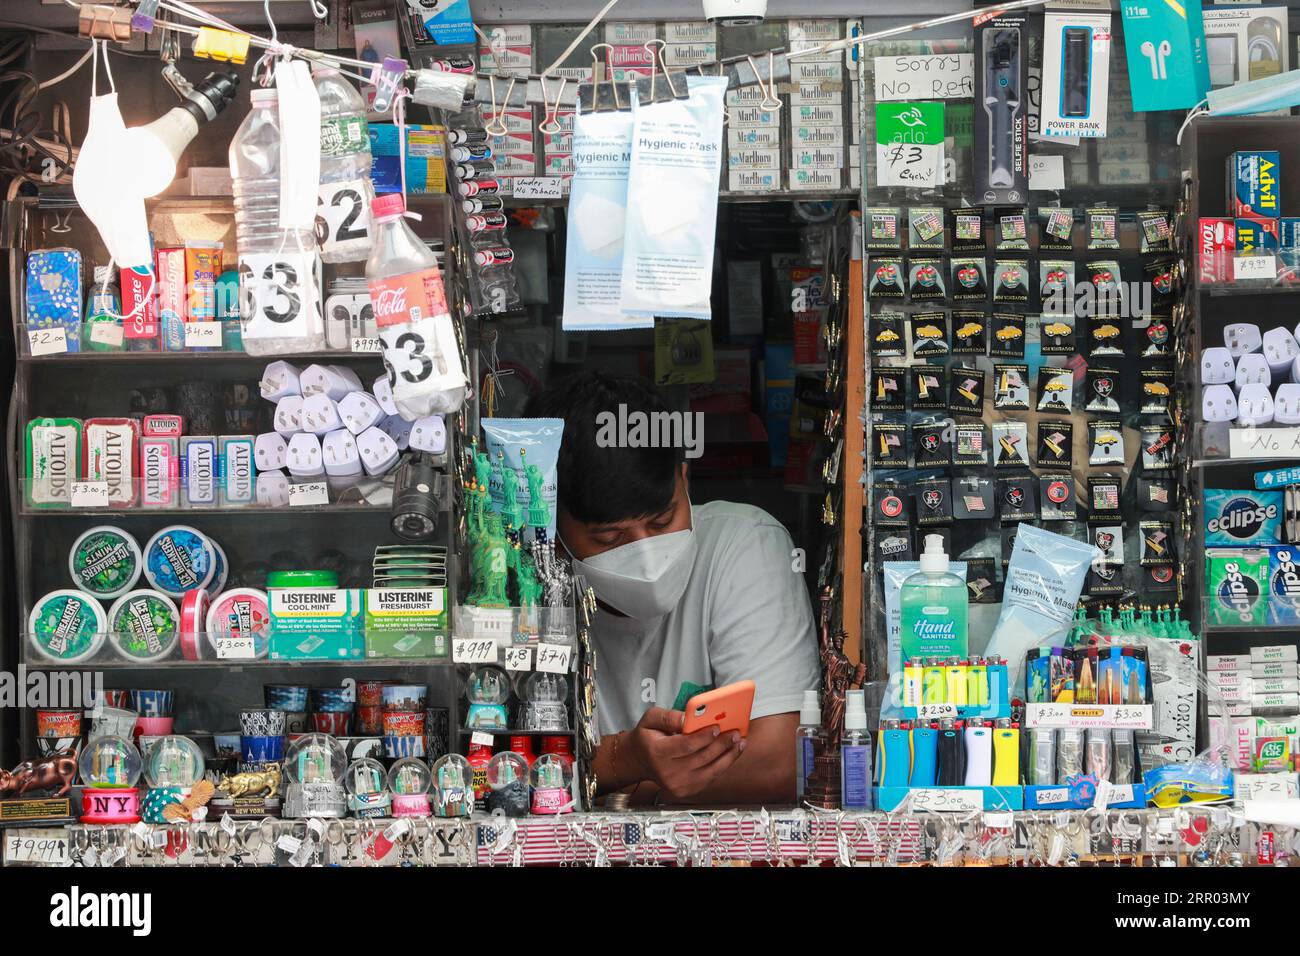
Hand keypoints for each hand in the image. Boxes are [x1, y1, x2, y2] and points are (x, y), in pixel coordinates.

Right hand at [624, 706, 744, 799]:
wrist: (639, 760)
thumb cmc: (647, 736)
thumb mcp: (651, 718)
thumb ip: (668, 716)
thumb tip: (687, 718)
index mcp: (658, 752)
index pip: (686, 745)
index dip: (704, 737)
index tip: (717, 727)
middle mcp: (668, 772)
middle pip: (702, 758)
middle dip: (722, 745)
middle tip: (736, 733)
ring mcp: (678, 785)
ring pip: (710, 771)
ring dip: (728, 756)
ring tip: (740, 743)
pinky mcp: (686, 791)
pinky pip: (710, 778)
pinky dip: (723, 766)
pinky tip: (732, 753)